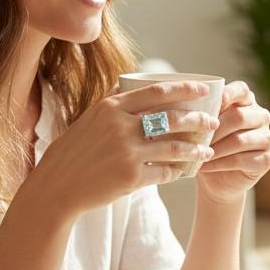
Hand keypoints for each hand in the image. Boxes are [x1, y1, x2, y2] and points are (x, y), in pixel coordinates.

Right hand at [27, 81, 220, 217]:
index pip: (157, 91)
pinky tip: (186, 171)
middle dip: (198, 119)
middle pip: (172, 117)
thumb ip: (111, 102)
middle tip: (213, 122)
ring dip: (196, 149)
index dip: (185, 88)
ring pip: (174, 146)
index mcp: (111, 107)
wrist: (56, 186)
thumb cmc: (73, 152)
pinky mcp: (131, 176)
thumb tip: (128, 82)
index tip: (203, 88)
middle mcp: (120, 125)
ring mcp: (126, 152)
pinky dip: (178, 171)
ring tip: (208, 151)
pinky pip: (165, 172)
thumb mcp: (88, 119)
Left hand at [196, 81, 269, 204]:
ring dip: (215, 148)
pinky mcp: (266, 160)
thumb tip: (187, 105)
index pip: (241, 90)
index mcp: (247, 101)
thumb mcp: (204, 125)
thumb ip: (203, 112)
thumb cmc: (207, 144)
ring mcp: (267, 138)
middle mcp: (261, 116)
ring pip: (239, 140)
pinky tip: (205, 165)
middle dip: (214, 129)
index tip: (212, 102)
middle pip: (239, 117)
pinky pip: (240, 160)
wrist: (216, 178)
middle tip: (193, 137)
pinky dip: (219, 163)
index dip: (227, 94)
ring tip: (197, 153)